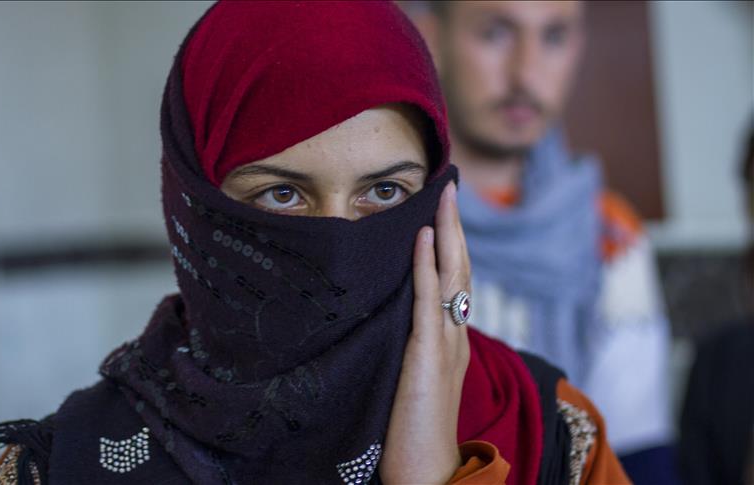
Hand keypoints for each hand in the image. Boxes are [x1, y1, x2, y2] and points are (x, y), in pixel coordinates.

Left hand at [380, 182, 471, 484]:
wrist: (426, 471)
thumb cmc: (412, 432)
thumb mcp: (411, 379)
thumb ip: (409, 348)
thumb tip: (388, 317)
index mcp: (450, 342)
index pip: (454, 282)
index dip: (450, 245)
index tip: (441, 212)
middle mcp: (455, 336)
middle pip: (460, 269)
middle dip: (454, 226)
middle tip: (448, 187)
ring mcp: (446, 344)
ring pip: (452, 276)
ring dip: (446, 232)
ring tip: (441, 195)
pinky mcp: (428, 355)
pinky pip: (429, 300)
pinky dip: (428, 265)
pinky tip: (424, 236)